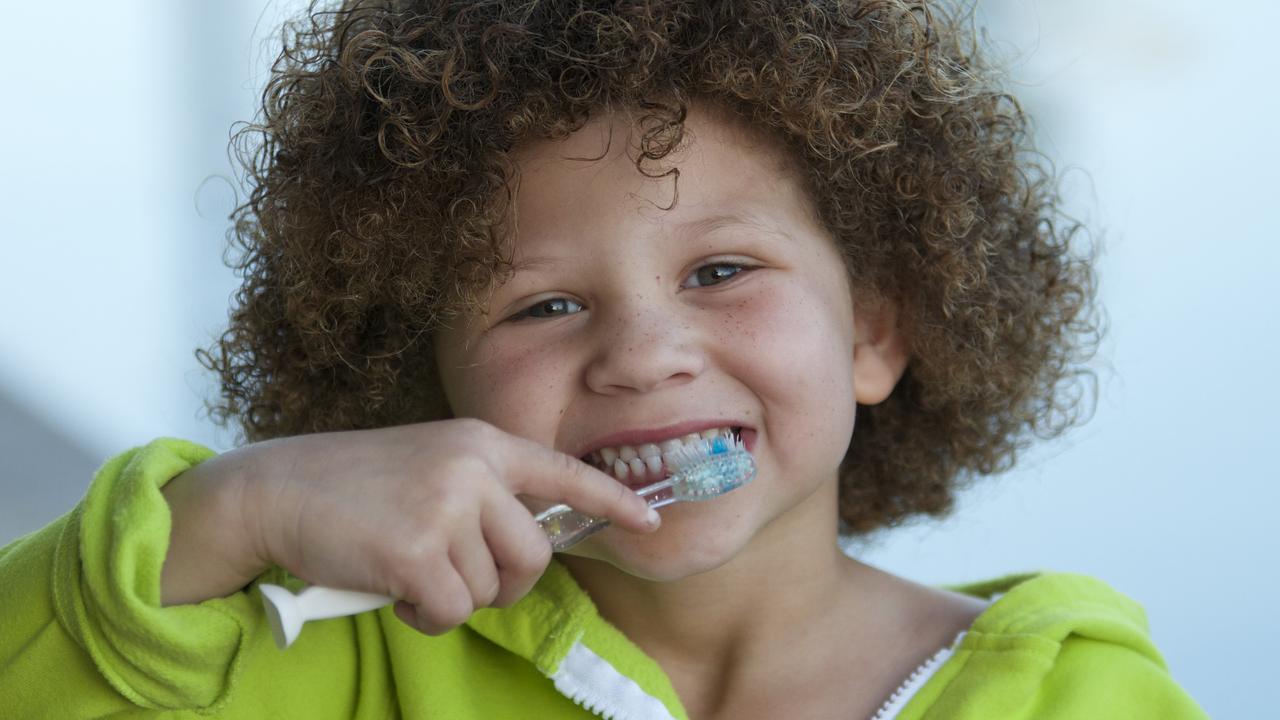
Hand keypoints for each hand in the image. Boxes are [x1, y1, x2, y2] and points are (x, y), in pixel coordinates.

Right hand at [238, 419, 658, 634]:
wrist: (277, 489)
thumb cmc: (353, 486)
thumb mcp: (429, 466)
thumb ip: (480, 494)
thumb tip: (524, 550)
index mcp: (480, 443)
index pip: (561, 472)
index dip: (610, 499)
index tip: (650, 520)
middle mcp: (473, 469)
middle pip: (533, 554)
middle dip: (504, 581)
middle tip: (458, 578)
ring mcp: (445, 507)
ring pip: (489, 588)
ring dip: (452, 597)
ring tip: (408, 570)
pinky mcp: (416, 551)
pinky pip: (452, 611)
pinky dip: (426, 616)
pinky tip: (393, 589)